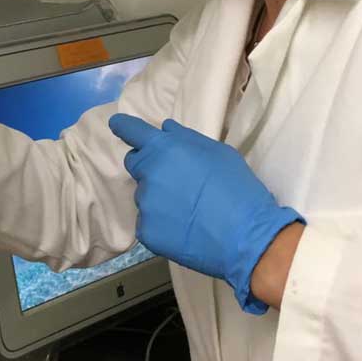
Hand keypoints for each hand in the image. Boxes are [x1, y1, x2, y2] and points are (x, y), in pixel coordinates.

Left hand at [108, 115, 303, 313]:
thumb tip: (165, 129)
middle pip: (135, 164)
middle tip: (175, 180)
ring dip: (159, 198)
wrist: (245, 236)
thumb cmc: (238, 188)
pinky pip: (148, 223)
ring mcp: (145, 205)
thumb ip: (186, 139)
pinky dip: (161, 224)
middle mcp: (148, 174)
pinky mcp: (146, 232)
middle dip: (148, 167)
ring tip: (189, 211)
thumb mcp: (218, 153)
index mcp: (165, 150)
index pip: (132, 131)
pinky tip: (184, 229)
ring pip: (145, 196)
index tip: (117, 124)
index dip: (124, 126)